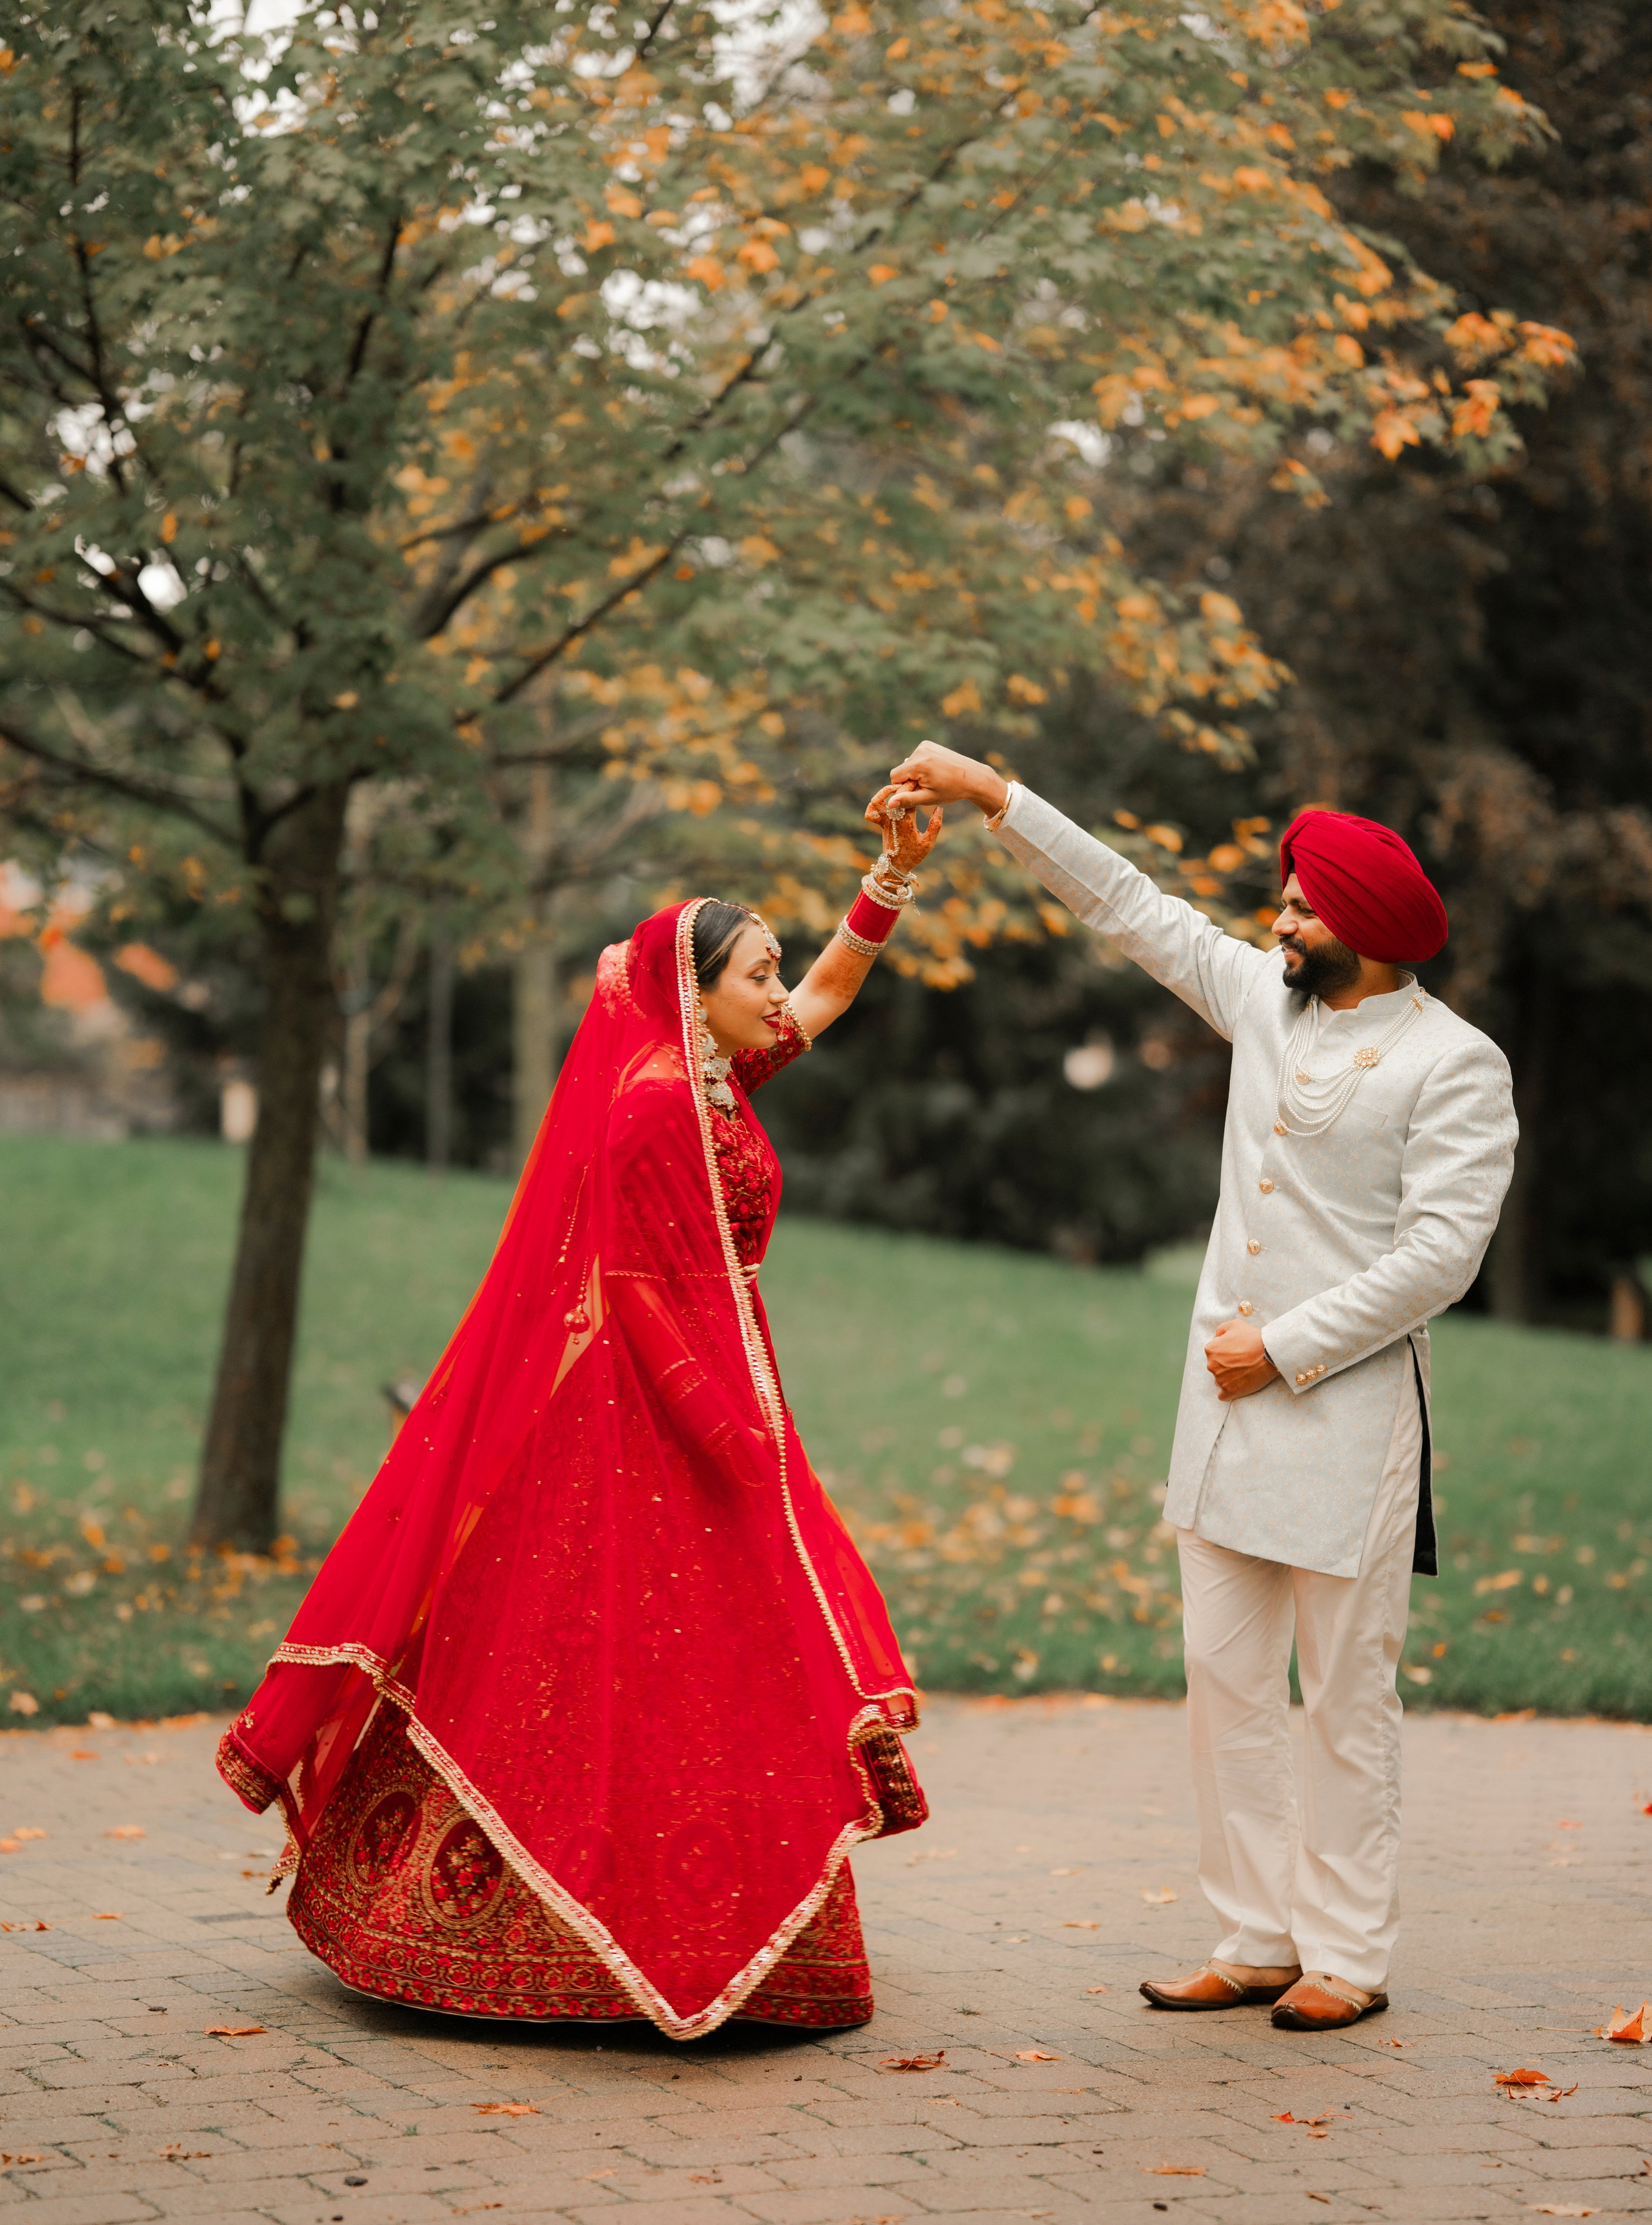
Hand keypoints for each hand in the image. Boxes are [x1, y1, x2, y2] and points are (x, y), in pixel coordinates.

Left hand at [864, 789, 943, 875]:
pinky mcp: (880, 824)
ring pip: (877, 803)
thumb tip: (939, 808)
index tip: (920, 783)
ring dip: (883, 793)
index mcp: (907, 823)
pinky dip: (874, 804)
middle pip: (894, 797)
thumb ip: (935, 825)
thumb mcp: (928, 843)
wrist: (895, 867)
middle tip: (909, 782)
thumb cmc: (914, 855)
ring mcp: (884, 822)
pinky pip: (871, 813)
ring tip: (894, 787)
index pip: (909, 800)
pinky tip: (884, 799)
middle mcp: (893, 820)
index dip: (914, 788)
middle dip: (901, 787)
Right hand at [879, 739, 1008, 817]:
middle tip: (928, 787)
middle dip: (910, 780)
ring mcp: (925, 745)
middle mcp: (921, 750)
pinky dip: (921, 766)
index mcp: (919, 763)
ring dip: (916, 773)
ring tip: (934, 779)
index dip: (902, 787)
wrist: (972, 777)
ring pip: (908, 764)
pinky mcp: (929, 744)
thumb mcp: (928, 798)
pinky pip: (916, 758)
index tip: (917, 792)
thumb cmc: (952, 790)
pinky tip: (935, 771)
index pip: (895, 776)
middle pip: (902, 769)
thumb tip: (889, 804)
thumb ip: (907, 800)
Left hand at [1204, 1319, 1279, 1402]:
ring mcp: (1220, 1380)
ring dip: (1228, 1379)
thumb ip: (1221, 1329)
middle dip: (1226, 1366)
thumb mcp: (1235, 1324)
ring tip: (1243, 1373)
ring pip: (1219, 1381)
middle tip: (1242, 1362)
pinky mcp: (1229, 1391)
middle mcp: (1211, 1365)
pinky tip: (1237, 1387)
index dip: (1225, 1352)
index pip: (1213, 1353)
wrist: (1270, 1353)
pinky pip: (1223, 1396)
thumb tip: (1216, 1338)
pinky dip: (1228, 1393)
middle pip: (1215, 1368)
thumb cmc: (1253, 1337)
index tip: (1237, 1352)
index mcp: (1210, 1349)